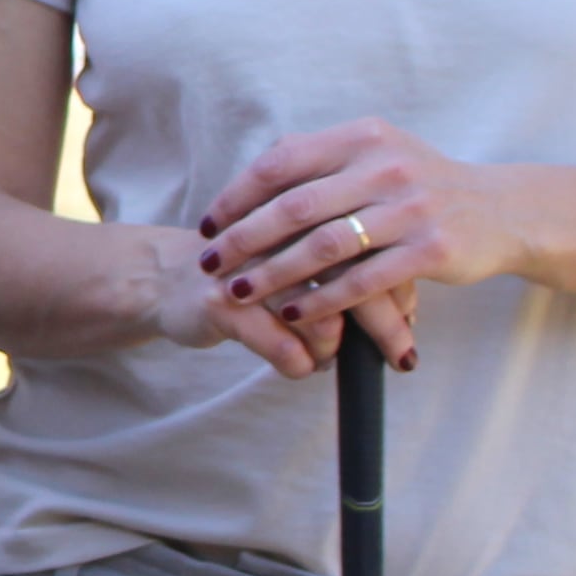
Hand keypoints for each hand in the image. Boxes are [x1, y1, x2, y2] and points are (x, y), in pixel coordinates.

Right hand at [139, 224, 392, 378]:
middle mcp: (278, 233)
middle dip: (382, 325)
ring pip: (320, 317)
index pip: (369, 243)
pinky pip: (282, 345)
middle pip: (352, 276)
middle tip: (401, 355)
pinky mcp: (222, 303)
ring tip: (329, 357)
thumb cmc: (248, 268)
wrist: (165, 276)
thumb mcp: (298, 253)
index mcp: (305, 212)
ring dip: (333, 348)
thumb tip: (410, 305)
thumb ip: (350, 264)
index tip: (410, 320)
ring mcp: (248, 268)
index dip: (398, 283)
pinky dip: (299, 362)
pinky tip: (299, 364)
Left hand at [192, 118, 487, 375]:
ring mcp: (410, 209)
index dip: (237, 196)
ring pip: (324, 247)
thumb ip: (322, 162)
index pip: (281, 162)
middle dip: (243, 239)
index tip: (208, 226)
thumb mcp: (378, 156)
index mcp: (362, 139)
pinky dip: (323, 300)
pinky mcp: (430, 251)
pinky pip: (363, 280)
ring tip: (239, 294)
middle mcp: (384, 168)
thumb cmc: (423, 186)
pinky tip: (294, 316)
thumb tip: (253, 181)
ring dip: (273, 274)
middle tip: (210, 265)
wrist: (503, 210)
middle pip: (294, 206)